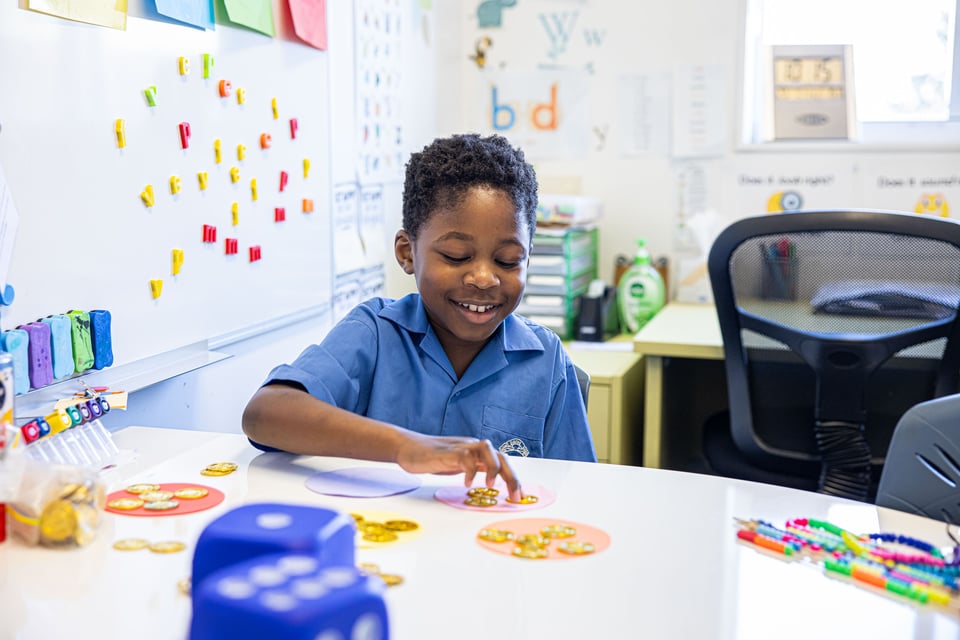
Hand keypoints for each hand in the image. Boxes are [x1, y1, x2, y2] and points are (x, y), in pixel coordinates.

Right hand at [396, 435, 521, 501]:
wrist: (407, 447)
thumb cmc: (432, 458)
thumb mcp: (457, 466)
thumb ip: (472, 470)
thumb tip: (489, 485)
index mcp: (477, 453)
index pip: (503, 462)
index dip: (513, 479)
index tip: (518, 498)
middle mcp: (472, 447)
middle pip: (501, 456)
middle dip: (511, 477)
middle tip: (515, 496)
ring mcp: (460, 447)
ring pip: (487, 449)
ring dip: (493, 468)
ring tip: (489, 486)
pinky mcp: (447, 451)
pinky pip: (464, 456)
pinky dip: (468, 470)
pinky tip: (465, 483)